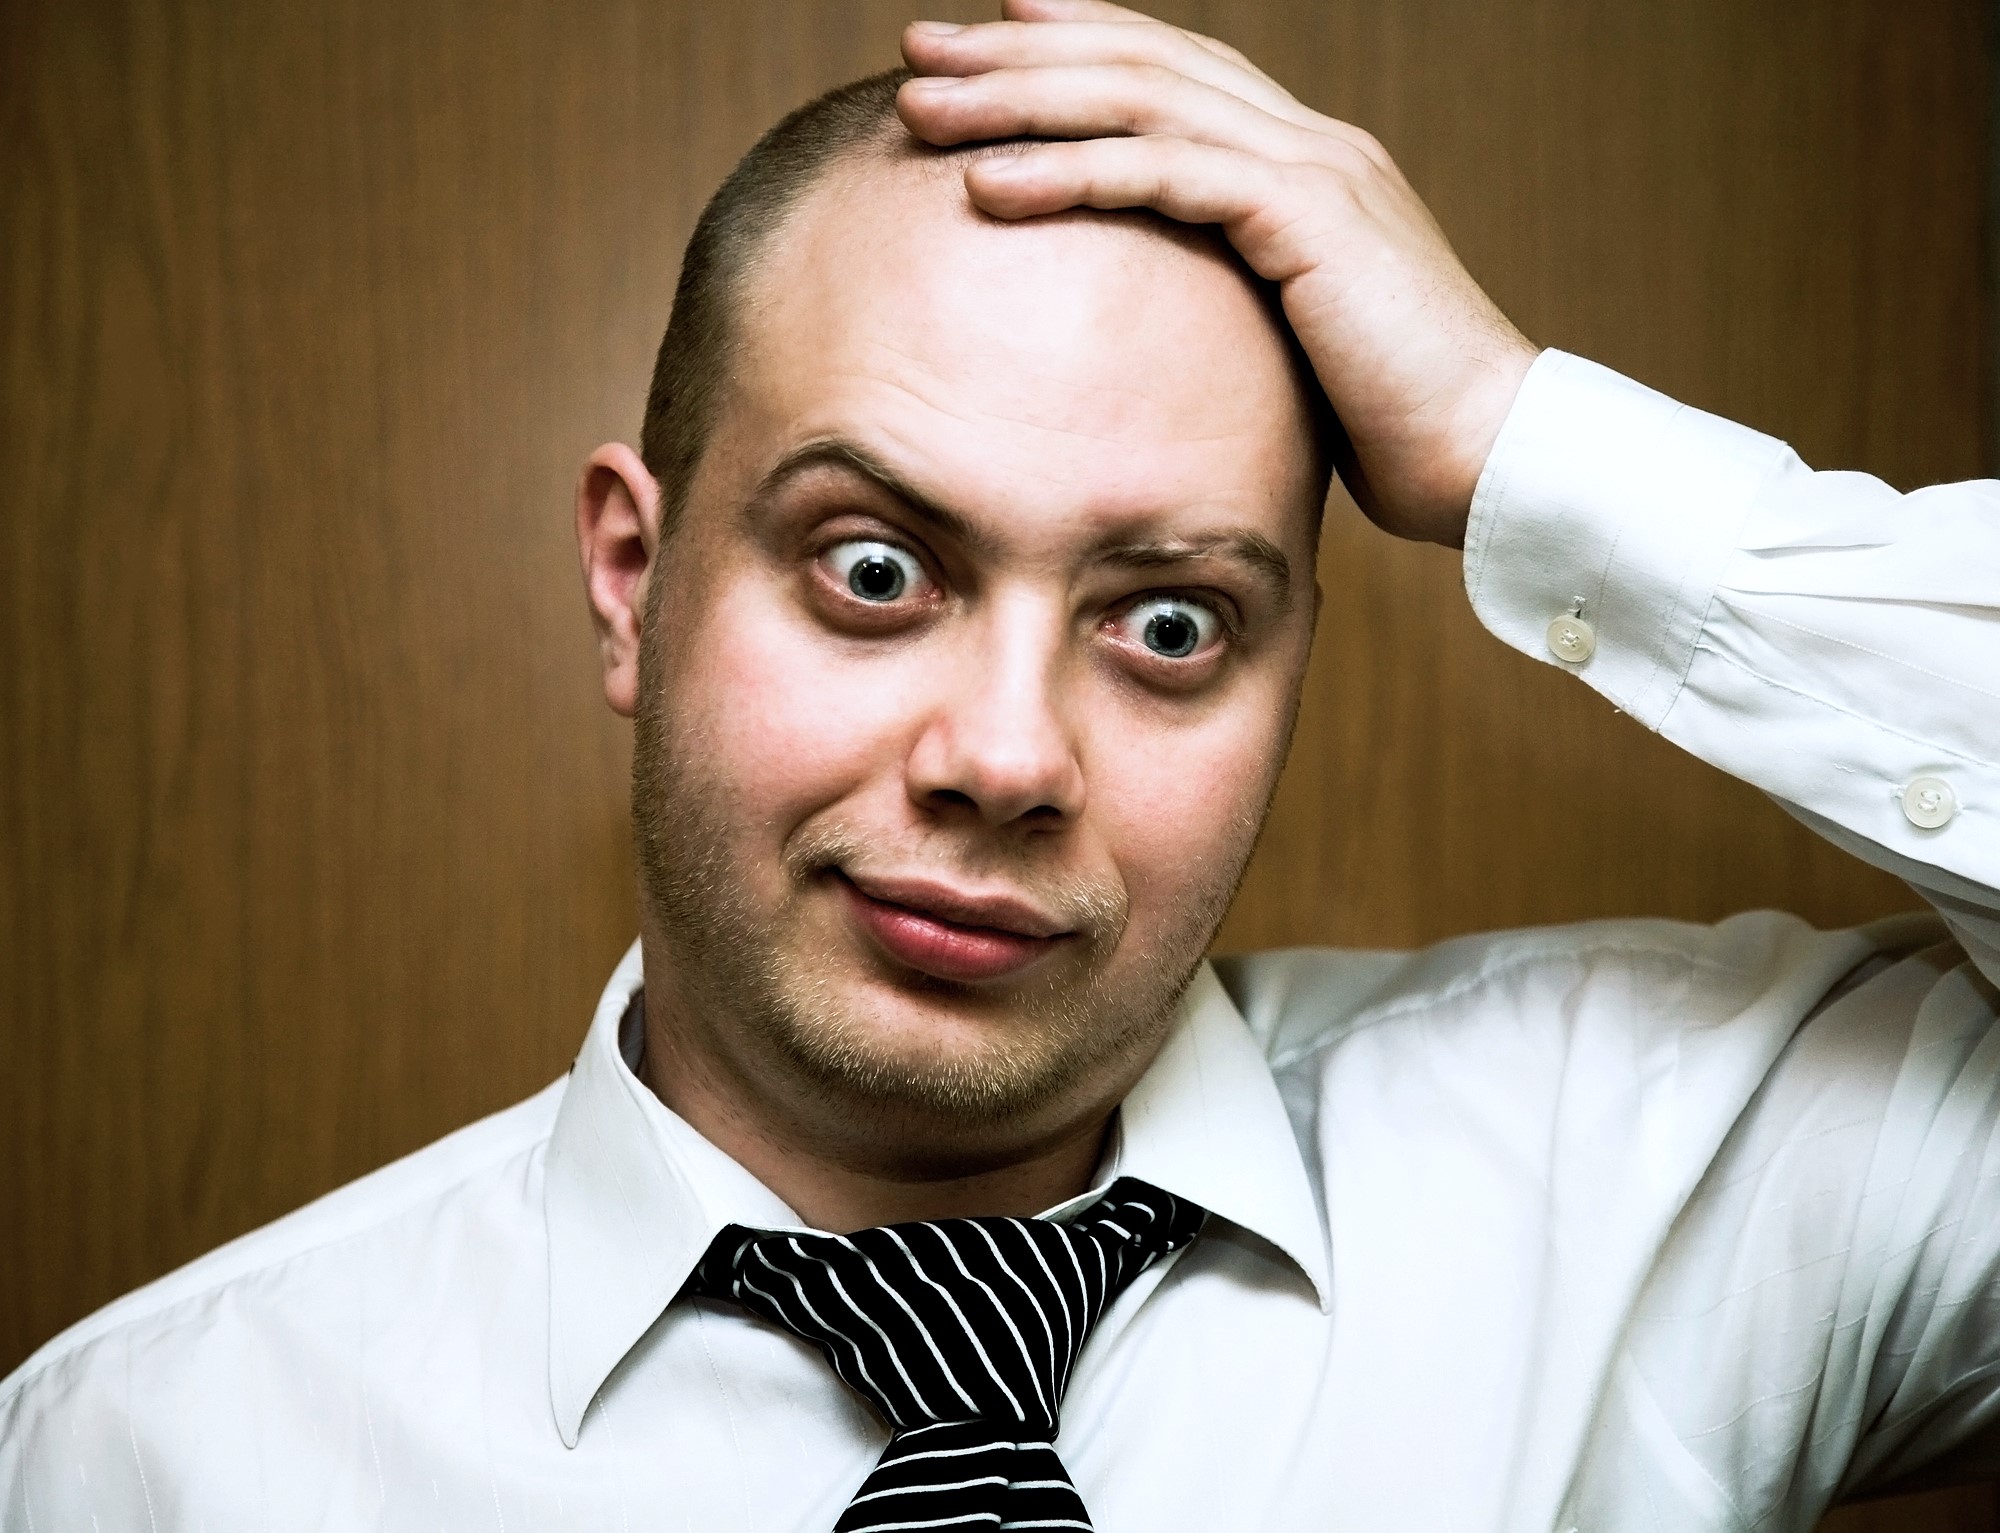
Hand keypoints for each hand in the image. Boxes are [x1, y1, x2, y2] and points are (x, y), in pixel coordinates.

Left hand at [898, 0, 1537, 547]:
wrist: (1491, 455)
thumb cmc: (1389, 426)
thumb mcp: (1291, 347)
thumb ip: (1230, 307)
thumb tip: (1156, 340)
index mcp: (1304, 163)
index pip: (1171, 71)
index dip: (1074, 45)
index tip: (983, 47)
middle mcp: (1307, 142)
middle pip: (1138, 61)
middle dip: (1018, 52)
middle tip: (919, 51)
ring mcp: (1313, 167)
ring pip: (1139, 99)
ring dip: (1020, 98)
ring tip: (922, 106)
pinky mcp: (1309, 216)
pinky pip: (1166, 173)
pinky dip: (1071, 171)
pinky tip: (989, 184)